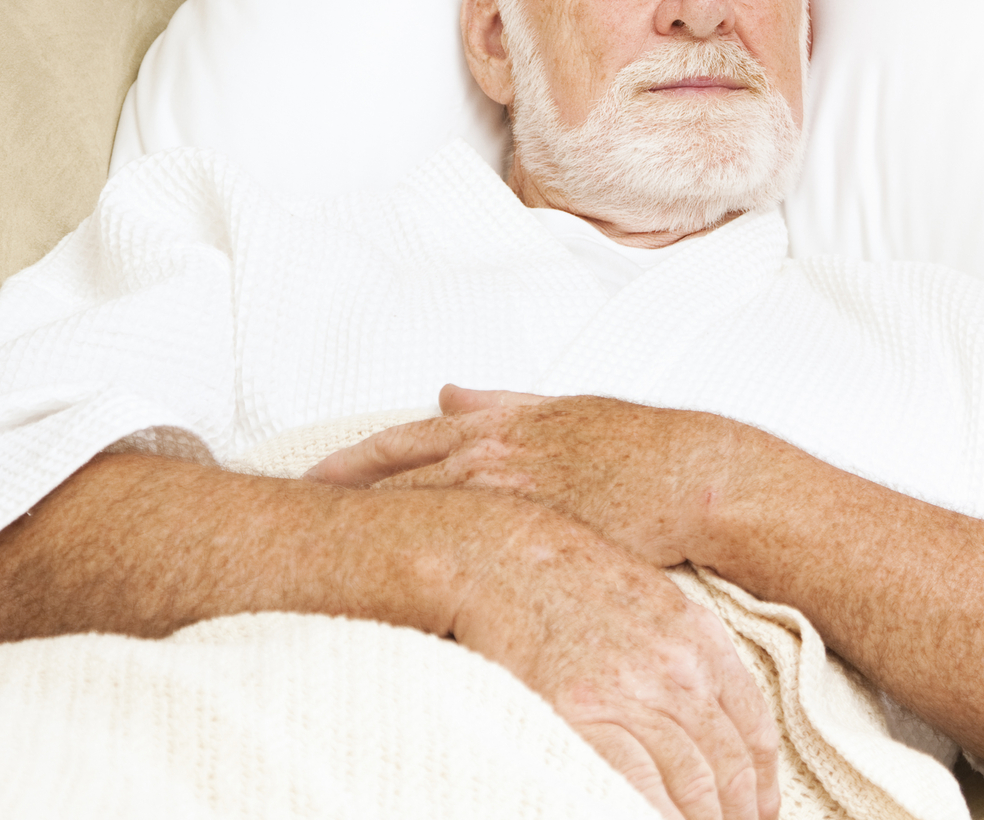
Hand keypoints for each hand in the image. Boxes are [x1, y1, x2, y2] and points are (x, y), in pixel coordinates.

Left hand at [307, 387, 748, 568]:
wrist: (693, 478)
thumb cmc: (638, 445)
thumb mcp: (564, 407)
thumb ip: (500, 401)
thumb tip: (448, 390)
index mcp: (497, 425)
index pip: (402, 441)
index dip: (352, 461)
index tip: (313, 475)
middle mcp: (492, 459)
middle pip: (395, 480)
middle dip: (342, 496)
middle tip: (291, 516)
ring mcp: (509, 502)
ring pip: (423, 518)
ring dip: (377, 534)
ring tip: (327, 559)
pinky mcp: (533, 542)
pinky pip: (466, 562)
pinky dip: (429, 569)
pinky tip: (399, 593)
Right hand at [458, 503, 780, 819]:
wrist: (512, 557)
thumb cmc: (579, 580)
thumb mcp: (659, 602)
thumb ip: (692, 655)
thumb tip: (711, 716)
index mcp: (701, 641)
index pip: (753, 729)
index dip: (763, 783)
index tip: (761, 811)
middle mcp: (677, 671)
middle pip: (726, 765)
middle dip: (736, 814)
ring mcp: (631, 695)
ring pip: (689, 783)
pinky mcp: (581, 716)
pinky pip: (632, 785)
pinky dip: (649, 814)